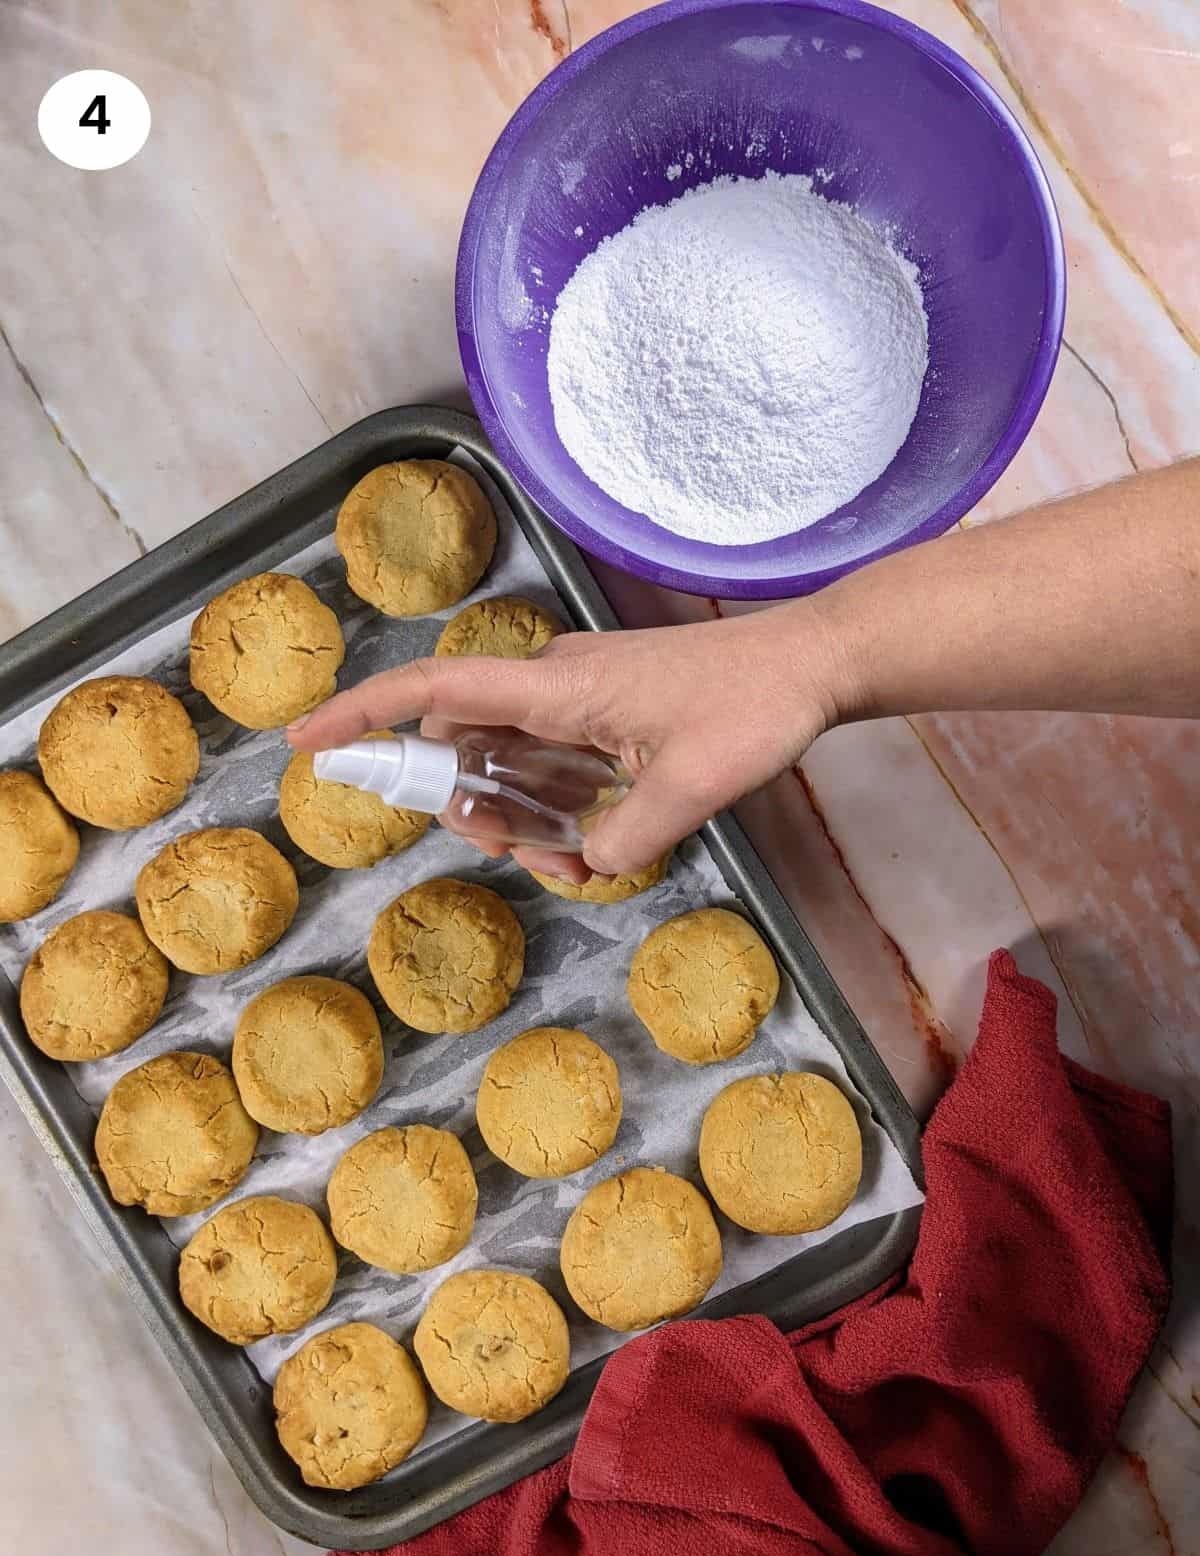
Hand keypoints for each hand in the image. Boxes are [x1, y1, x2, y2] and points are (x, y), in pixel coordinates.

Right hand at [287, 603, 845, 879]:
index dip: (362, 715)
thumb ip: (624, 837)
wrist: (809, 665)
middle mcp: (552, 684)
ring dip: (521, 816)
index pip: (434, 692)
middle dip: (475, 809)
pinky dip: (553, 803)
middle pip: (464, 745)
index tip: (306, 742)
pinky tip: (593, 841)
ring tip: (578, 858)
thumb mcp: (689, 789)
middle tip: (536, 858)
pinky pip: (548, 759)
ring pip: (507, 760)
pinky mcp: (601, 709)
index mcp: (556, 686)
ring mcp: (576, 696)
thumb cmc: (751, 708)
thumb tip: (585, 861)